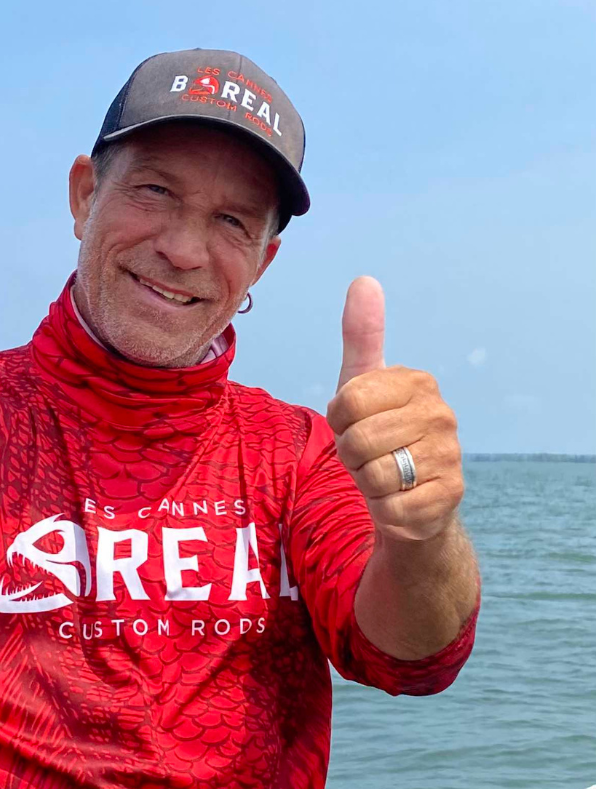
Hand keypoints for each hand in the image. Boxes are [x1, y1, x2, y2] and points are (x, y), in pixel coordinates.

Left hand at [326, 277, 463, 542]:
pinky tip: (398, 500)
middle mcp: (442, 415)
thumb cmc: (379, 436)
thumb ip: (362, 338)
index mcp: (418, 383)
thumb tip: (364, 280)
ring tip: (384, 475)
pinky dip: (383, 509)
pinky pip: (389, 506)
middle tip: (369, 456)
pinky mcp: (447, 497)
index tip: (354, 424)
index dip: (339, 421)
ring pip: (373, 475)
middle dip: (351, 456)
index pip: (348, 402)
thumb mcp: (362, 387)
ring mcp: (449, 456)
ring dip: (366, 483)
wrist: (410, 499)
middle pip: (358, 440)